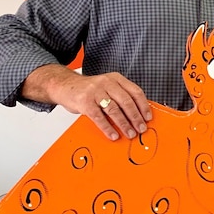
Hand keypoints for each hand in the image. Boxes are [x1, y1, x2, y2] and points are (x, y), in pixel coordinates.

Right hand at [24, 65, 151, 140]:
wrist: (65, 86)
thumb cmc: (89, 90)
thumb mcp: (107, 87)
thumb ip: (120, 96)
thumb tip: (138, 115)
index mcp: (116, 78)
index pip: (135, 92)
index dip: (143, 106)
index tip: (148, 118)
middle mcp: (107, 82)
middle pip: (126, 102)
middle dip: (136, 118)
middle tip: (141, 129)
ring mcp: (95, 91)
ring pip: (114, 110)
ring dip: (124, 124)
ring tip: (130, 134)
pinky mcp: (84, 101)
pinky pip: (99, 117)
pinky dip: (108, 128)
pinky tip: (113, 135)